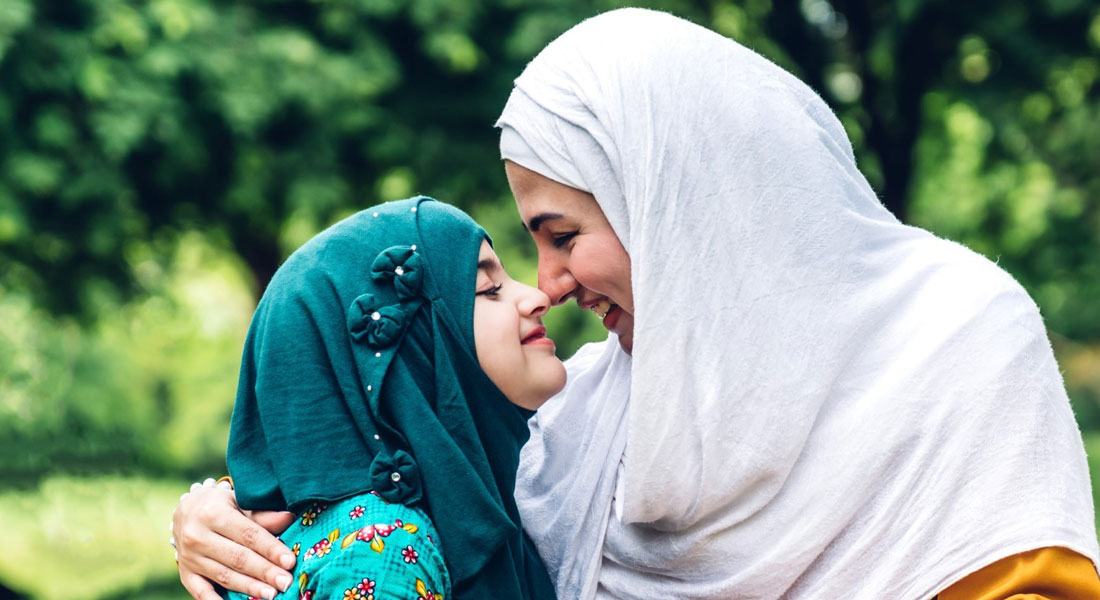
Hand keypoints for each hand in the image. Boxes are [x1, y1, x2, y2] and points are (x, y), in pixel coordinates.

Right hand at [172, 481, 296, 599]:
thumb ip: (262, 515)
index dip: (271, 549)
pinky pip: (200, 592)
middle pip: (238, 558)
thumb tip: (289, 518)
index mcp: (213, 514)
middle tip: (286, 582)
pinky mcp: (185, 574)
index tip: (289, 562)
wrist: (185, 510)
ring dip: (250, 587)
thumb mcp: (238, 502)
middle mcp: (197, 536)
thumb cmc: (219, 504)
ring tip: (271, 594)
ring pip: (224, 576)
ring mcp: (189, 558)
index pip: (248, 535)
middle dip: (265, 572)